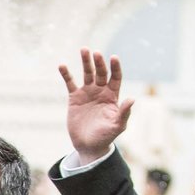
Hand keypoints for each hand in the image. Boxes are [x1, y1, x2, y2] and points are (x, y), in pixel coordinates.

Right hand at [57, 50, 136, 166]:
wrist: (88, 145)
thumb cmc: (106, 136)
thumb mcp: (117, 126)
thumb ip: (124, 112)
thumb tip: (132, 99)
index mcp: (112, 95)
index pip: (115, 77)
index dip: (115, 67)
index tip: (113, 57)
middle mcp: (101, 90)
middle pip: (101, 72)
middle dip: (99, 62)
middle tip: (95, 53)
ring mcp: (87, 92)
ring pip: (87, 73)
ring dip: (86, 61)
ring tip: (84, 49)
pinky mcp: (75, 97)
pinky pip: (70, 83)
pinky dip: (66, 74)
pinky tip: (62, 65)